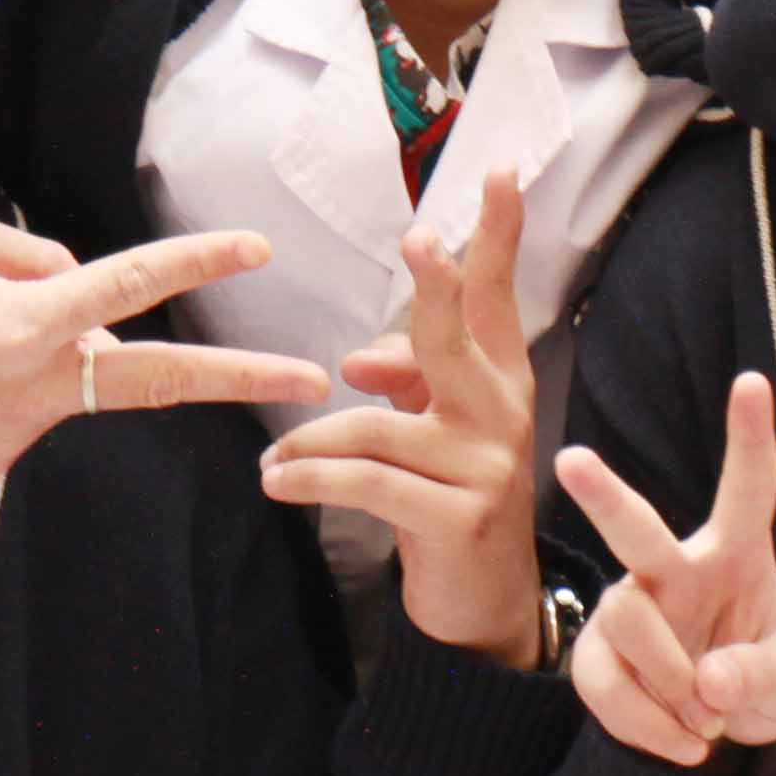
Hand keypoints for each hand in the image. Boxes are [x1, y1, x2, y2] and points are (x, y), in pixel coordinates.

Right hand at [0, 208, 337, 482]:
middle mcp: (28, 387)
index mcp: (24, 321)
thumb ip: (38, 260)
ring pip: (67, 380)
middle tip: (311, 379)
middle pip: (151, 378)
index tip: (255, 250)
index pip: (130, 286)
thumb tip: (88, 293)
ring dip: (48, 351)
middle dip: (238, 379)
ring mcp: (8, 435)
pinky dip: (5, 382)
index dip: (198, 263)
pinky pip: (24, 408)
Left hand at [262, 171, 542, 656]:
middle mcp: (502, 414)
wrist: (481, 602)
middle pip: (458, 337)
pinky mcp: (458, 517)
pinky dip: (312, 478)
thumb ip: (401, 380)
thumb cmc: (445, 497)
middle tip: (418, 242)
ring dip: (312, 442)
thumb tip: (353, 362)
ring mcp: (485, 466)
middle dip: (438, 287)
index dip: (496, 235)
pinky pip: (367, 482)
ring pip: (379, 425)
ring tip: (273, 459)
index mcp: (498, 381)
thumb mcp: (428, 430)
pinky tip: (277, 481)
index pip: (496, 297)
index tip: (498, 173)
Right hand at [549, 374, 775, 765]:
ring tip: (707, 720)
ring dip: (673, 682)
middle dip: (606, 496)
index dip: (750, 439)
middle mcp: (674, 571)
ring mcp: (629, 610)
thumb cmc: (752, 680)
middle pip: (638, 530)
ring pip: (628, 620)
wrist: (712, 736)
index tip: (752, 382)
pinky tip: (684, 744)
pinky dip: (649, 727)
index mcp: (735, 555)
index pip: (748, 490)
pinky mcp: (595, 657)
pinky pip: (607, 686)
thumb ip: (759, 678)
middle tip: (571, 461)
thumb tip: (710, 682)